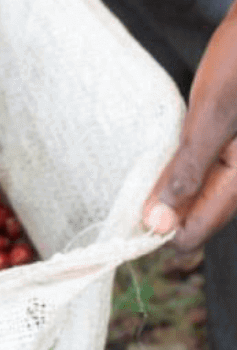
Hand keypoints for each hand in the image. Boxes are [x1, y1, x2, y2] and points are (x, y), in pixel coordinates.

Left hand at [143, 0, 236, 250]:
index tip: (123, 224)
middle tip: (124, 202)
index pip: (197, 231)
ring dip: (171, 190)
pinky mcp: (233, 140)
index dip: (161, 232)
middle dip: (165, 212)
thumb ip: (187, 171)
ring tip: (137, 185)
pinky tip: (162, 160)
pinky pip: (206, 169)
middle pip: (200, 214)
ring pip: (201, 192)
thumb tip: (158, 225)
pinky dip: (182, 168)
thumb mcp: (211, 116)